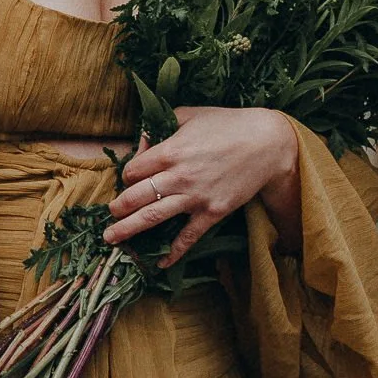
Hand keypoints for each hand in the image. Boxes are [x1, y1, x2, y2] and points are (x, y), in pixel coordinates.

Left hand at [106, 107, 300, 267]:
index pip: (133, 171)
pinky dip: (172, 252)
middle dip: (118, 208)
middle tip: (110, 215)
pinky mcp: (212, 212)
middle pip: (136, 197)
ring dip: (129, 230)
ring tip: (112, 239)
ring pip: (153, 217)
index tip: (130, 179)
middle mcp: (178, 176)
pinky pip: (188, 237)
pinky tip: (159, 263)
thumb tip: (143, 144)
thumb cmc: (227, 124)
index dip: (127, 176)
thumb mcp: (189, 114)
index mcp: (170, 151)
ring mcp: (195, 197)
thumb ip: (161, 127)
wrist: (267, 143)